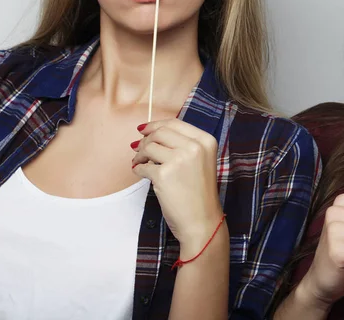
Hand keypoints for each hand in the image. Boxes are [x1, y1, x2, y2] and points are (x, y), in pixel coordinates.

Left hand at [131, 119, 224, 255]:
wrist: (202, 221)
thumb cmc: (199, 193)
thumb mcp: (201, 161)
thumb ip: (183, 145)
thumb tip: (149, 133)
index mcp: (206, 141)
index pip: (175, 123)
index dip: (155, 124)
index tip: (143, 129)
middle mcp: (195, 147)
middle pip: (160, 132)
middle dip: (145, 139)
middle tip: (138, 149)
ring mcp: (179, 159)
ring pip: (149, 146)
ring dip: (139, 154)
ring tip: (139, 163)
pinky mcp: (164, 174)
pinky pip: (142, 166)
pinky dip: (138, 169)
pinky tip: (141, 173)